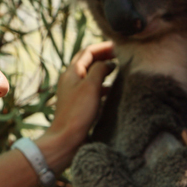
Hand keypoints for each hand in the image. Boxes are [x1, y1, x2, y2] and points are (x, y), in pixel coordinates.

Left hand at [38, 42, 114, 172]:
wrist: (66, 139)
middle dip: (103, 56)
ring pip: (90, 74)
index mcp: (71, 72)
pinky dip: (102, 85)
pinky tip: (112, 90)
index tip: (119, 47)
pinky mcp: (77, 104)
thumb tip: (108, 63)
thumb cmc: (77, 112)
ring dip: (104, 70)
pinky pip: (91, 88)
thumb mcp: (91, 86)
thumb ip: (99, 69)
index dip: (103, 47)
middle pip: (88, 61)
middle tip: (120, 56)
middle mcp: (70, 80)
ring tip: (119, 70)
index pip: (87, 51)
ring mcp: (73, 92)